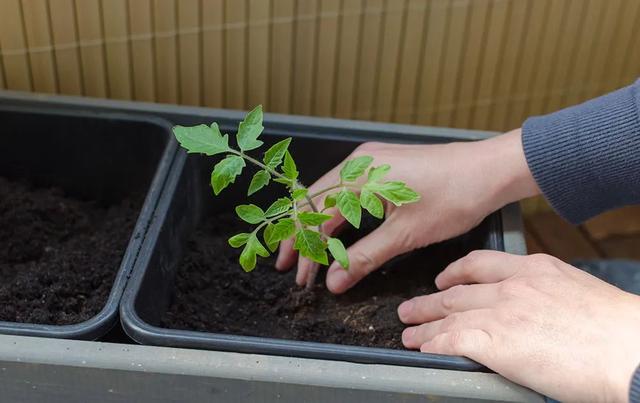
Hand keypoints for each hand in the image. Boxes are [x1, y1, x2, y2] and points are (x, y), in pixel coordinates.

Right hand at [276, 129, 538, 292]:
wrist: (489, 169)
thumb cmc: (453, 197)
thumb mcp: (406, 234)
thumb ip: (364, 257)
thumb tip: (334, 282)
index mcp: (358, 176)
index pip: (315, 215)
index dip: (305, 250)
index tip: (301, 278)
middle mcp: (357, 162)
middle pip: (313, 201)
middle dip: (300, 236)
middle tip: (292, 268)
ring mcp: (370, 161)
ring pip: (328, 195)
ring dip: (316, 225)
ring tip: (308, 254)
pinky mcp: (382, 165)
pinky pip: (346, 189)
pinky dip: (335, 214)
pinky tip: (334, 232)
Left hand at [398, 250, 639, 401]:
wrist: (632, 349)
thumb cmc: (619, 330)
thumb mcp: (578, 295)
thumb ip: (546, 297)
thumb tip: (534, 315)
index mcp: (535, 269)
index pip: (482, 263)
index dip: (456, 271)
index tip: (445, 278)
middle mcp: (513, 285)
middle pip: (458, 290)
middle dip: (431, 300)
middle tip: (413, 307)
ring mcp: (501, 311)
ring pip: (449, 314)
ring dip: (425, 324)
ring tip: (409, 331)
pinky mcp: (493, 340)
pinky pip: (451, 340)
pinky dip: (434, 345)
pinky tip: (424, 350)